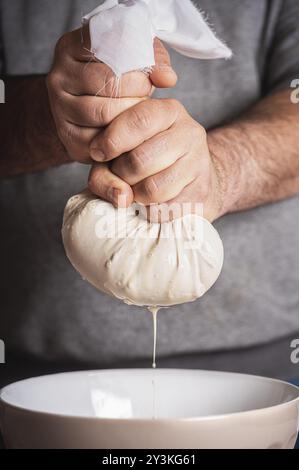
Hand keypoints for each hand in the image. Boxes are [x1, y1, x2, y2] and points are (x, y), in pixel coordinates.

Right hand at [46, 26, 176, 170]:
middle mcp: (59, 77)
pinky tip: (130, 132)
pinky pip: (101, 140)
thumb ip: (152, 57)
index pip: (108, 48)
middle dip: (137, 92)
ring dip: (131, 115)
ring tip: (138, 112)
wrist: (83, 108)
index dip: (136, 64)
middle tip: (145, 96)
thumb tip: (167, 78)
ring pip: (104, 114)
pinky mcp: (69, 137)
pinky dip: (122, 138)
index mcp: (70, 48)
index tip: (148, 75)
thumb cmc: (113, 78)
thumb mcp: (130, 55)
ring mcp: (60, 109)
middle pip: (108, 84)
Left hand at [88, 99, 224, 221]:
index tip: (98, 154)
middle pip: (140, 159)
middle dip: (121, 174)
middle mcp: (189, 132)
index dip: (111, 141)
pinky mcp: (202, 192)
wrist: (191, 179)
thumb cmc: (147, 160)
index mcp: (167, 111)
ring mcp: (199, 163)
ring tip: (137, 189)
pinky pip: (165, 210)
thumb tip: (121, 197)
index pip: (139, 120)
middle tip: (121, 176)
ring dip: (136, 196)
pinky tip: (153, 202)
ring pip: (153, 189)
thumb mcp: (121, 152)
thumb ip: (104, 171)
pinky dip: (150, 212)